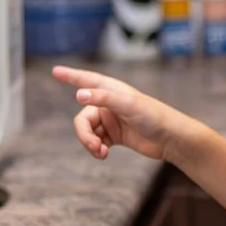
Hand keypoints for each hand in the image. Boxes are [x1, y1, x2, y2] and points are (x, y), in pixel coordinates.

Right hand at [51, 66, 199, 163]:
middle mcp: (109, 103)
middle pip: (83, 118)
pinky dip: (96, 148)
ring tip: (101, 153)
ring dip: (90, 144)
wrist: (171, 138)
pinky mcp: (115, 135)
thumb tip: (79, 95)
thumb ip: (103, 98)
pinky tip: (103, 154)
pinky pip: (96, 141)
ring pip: (88, 132)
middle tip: (93, 146)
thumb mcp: (128, 105)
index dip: (70, 76)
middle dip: (84, 134)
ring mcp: (112, 120)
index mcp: (112, 90)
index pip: (86, 80)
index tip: (55, 70)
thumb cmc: (153, 116)